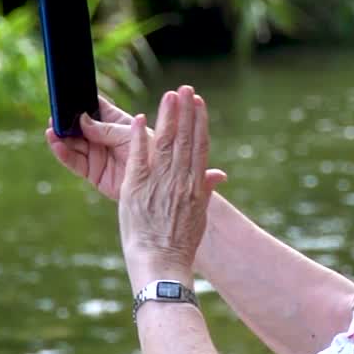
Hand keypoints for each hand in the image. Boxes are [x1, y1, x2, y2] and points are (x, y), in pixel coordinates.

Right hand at [45, 95, 144, 201]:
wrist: (156, 184)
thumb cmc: (149, 152)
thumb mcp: (128, 135)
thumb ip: (105, 130)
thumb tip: (81, 120)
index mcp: (114, 122)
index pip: (95, 108)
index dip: (81, 102)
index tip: (67, 96)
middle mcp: (102, 137)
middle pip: (79, 127)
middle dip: (66, 121)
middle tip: (54, 115)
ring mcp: (96, 154)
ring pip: (73, 144)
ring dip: (61, 137)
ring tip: (52, 130)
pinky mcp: (92, 172)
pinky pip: (74, 162)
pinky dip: (64, 154)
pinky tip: (57, 145)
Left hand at [118, 87, 226, 285]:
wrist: (162, 265)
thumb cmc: (180, 246)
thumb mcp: (199, 217)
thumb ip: (205, 192)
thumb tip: (218, 176)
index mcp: (195, 185)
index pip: (200, 146)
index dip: (200, 122)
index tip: (199, 103)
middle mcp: (180, 180)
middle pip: (185, 138)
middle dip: (185, 111)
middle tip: (185, 88)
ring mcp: (158, 183)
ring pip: (165, 142)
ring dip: (167, 116)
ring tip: (169, 95)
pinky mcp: (136, 188)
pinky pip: (138, 157)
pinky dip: (139, 137)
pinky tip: (139, 118)